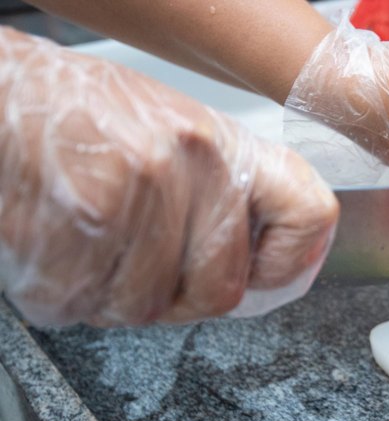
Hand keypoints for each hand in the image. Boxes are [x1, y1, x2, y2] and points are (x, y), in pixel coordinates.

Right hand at [0, 28, 338, 326]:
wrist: (1, 94)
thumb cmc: (82, 117)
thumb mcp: (173, 137)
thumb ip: (221, 196)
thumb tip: (266, 267)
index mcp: (224, 146)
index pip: (308, 214)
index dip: (290, 262)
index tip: (265, 273)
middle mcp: (194, 164)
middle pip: (220, 293)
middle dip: (175, 301)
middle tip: (140, 270)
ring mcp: (140, 191)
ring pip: (143, 309)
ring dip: (105, 296)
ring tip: (85, 244)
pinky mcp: (82, 218)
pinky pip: (79, 305)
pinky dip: (57, 293)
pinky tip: (52, 246)